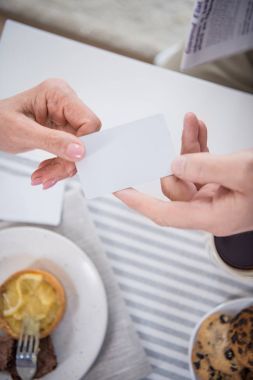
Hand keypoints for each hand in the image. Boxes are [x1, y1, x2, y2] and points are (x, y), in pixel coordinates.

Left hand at [0, 79, 100, 188]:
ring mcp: (65, 118)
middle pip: (85, 139)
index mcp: (58, 94)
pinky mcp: (63, 131)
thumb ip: (52, 141)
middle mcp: (65, 103)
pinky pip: (71, 153)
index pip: (88, 121)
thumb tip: (80, 150)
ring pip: (79, 150)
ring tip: (42, 176)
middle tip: (49, 175)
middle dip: (68, 161)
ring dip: (62, 167)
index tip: (70, 161)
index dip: (83, 145)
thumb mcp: (22, 132)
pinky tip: (45, 171)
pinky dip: (59, 166)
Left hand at [115, 113, 252, 235]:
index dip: (138, 202)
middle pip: (176, 187)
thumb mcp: (242, 172)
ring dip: (189, 146)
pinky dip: (200, 146)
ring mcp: (217, 196)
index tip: (118, 190)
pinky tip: (198, 128)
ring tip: (192, 122)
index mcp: (212, 217)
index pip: (164, 214)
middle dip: (176, 158)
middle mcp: (211, 209)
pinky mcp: (223, 183)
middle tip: (183, 134)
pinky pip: (203, 165)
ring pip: (190, 171)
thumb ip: (205, 167)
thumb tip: (175, 165)